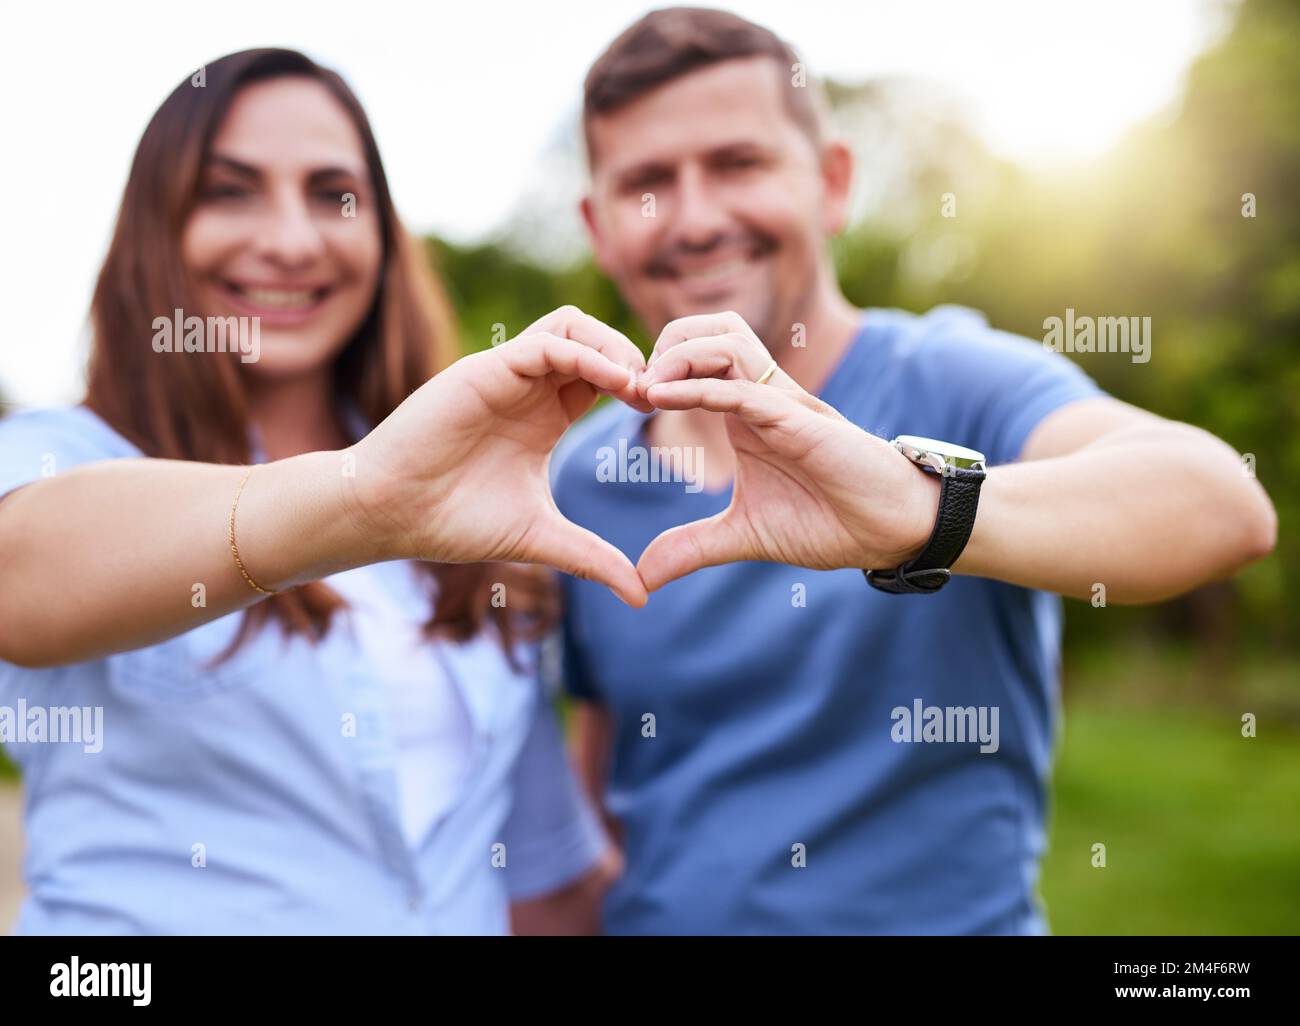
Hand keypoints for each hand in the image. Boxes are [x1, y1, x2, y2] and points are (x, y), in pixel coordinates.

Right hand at [352, 306, 650, 605]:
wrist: (390, 515)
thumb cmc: (452, 522)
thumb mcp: (541, 538)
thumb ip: (593, 559)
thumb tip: (641, 598)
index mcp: (544, 417)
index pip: (605, 376)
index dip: (640, 387)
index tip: (668, 416)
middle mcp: (528, 388)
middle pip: (596, 340)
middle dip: (637, 361)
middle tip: (662, 397)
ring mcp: (507, 375)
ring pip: (573, 326)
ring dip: (614, 347)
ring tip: (640, 386)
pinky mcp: (486, 369)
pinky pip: (547, 342)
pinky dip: (586, 354)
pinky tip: (614, 382)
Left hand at [635, 312, 939, 590]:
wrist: (891, 531)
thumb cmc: (830, 521)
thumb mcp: (744, 536)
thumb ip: (692, 547)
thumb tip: (642, 575)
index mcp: (747, 413)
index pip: (697, 359)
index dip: (655, 369)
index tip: (622, 401)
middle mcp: (763, 397)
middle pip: (709, 329)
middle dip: (663, 345)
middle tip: (631, 387)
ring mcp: (782, 404)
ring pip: (726, 340)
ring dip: (678, 355)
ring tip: (645, 388)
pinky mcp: (799, 421)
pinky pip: (744, 388)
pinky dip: (700, 388)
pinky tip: (662, 398)